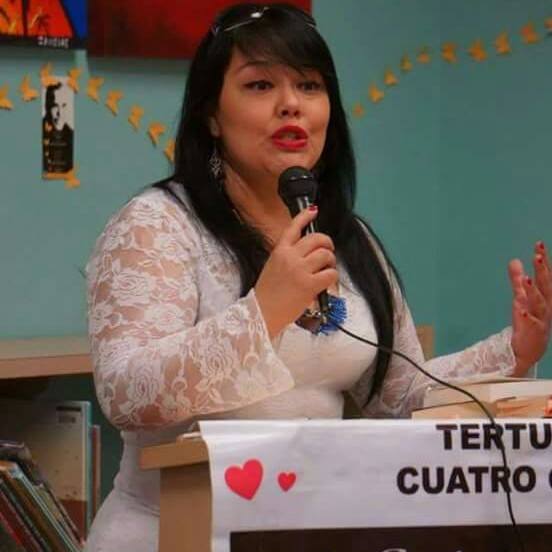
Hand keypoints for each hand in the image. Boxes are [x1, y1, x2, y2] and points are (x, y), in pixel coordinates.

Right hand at [255, 206, 337, 337]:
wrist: (262, 313)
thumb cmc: (267, 293)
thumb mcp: (273, 267)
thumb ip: (288, 256)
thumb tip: (308, 252)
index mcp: (279, 251)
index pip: (293, 228)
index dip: (305, 216)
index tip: (313, 210)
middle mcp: (290, 257)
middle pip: (316, 238)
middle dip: (327, 243)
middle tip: (328, 251)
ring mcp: (300, 270)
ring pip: (325, 254)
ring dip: (331, 260)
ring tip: (327, 268)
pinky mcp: (309, 284)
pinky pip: (330, 273)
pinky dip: (332, 275)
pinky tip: (326, 281)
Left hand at [508, 241, 551, 374]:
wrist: (531, 348)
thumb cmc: (530, 320)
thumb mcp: (523, 297)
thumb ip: (518, 280)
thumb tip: (514, 260)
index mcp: (546, 296)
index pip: (546, 275)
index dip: (543, 260)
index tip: (539, 244)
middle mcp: (547, 305)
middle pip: (546, 285)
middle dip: (542, 270)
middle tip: (537, 255)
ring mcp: (541, 318)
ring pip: (539, 303)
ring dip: (534, 291)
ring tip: (526, 279)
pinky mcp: (532, 331)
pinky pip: (530, 323)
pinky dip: (527, 316)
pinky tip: (521, 310)